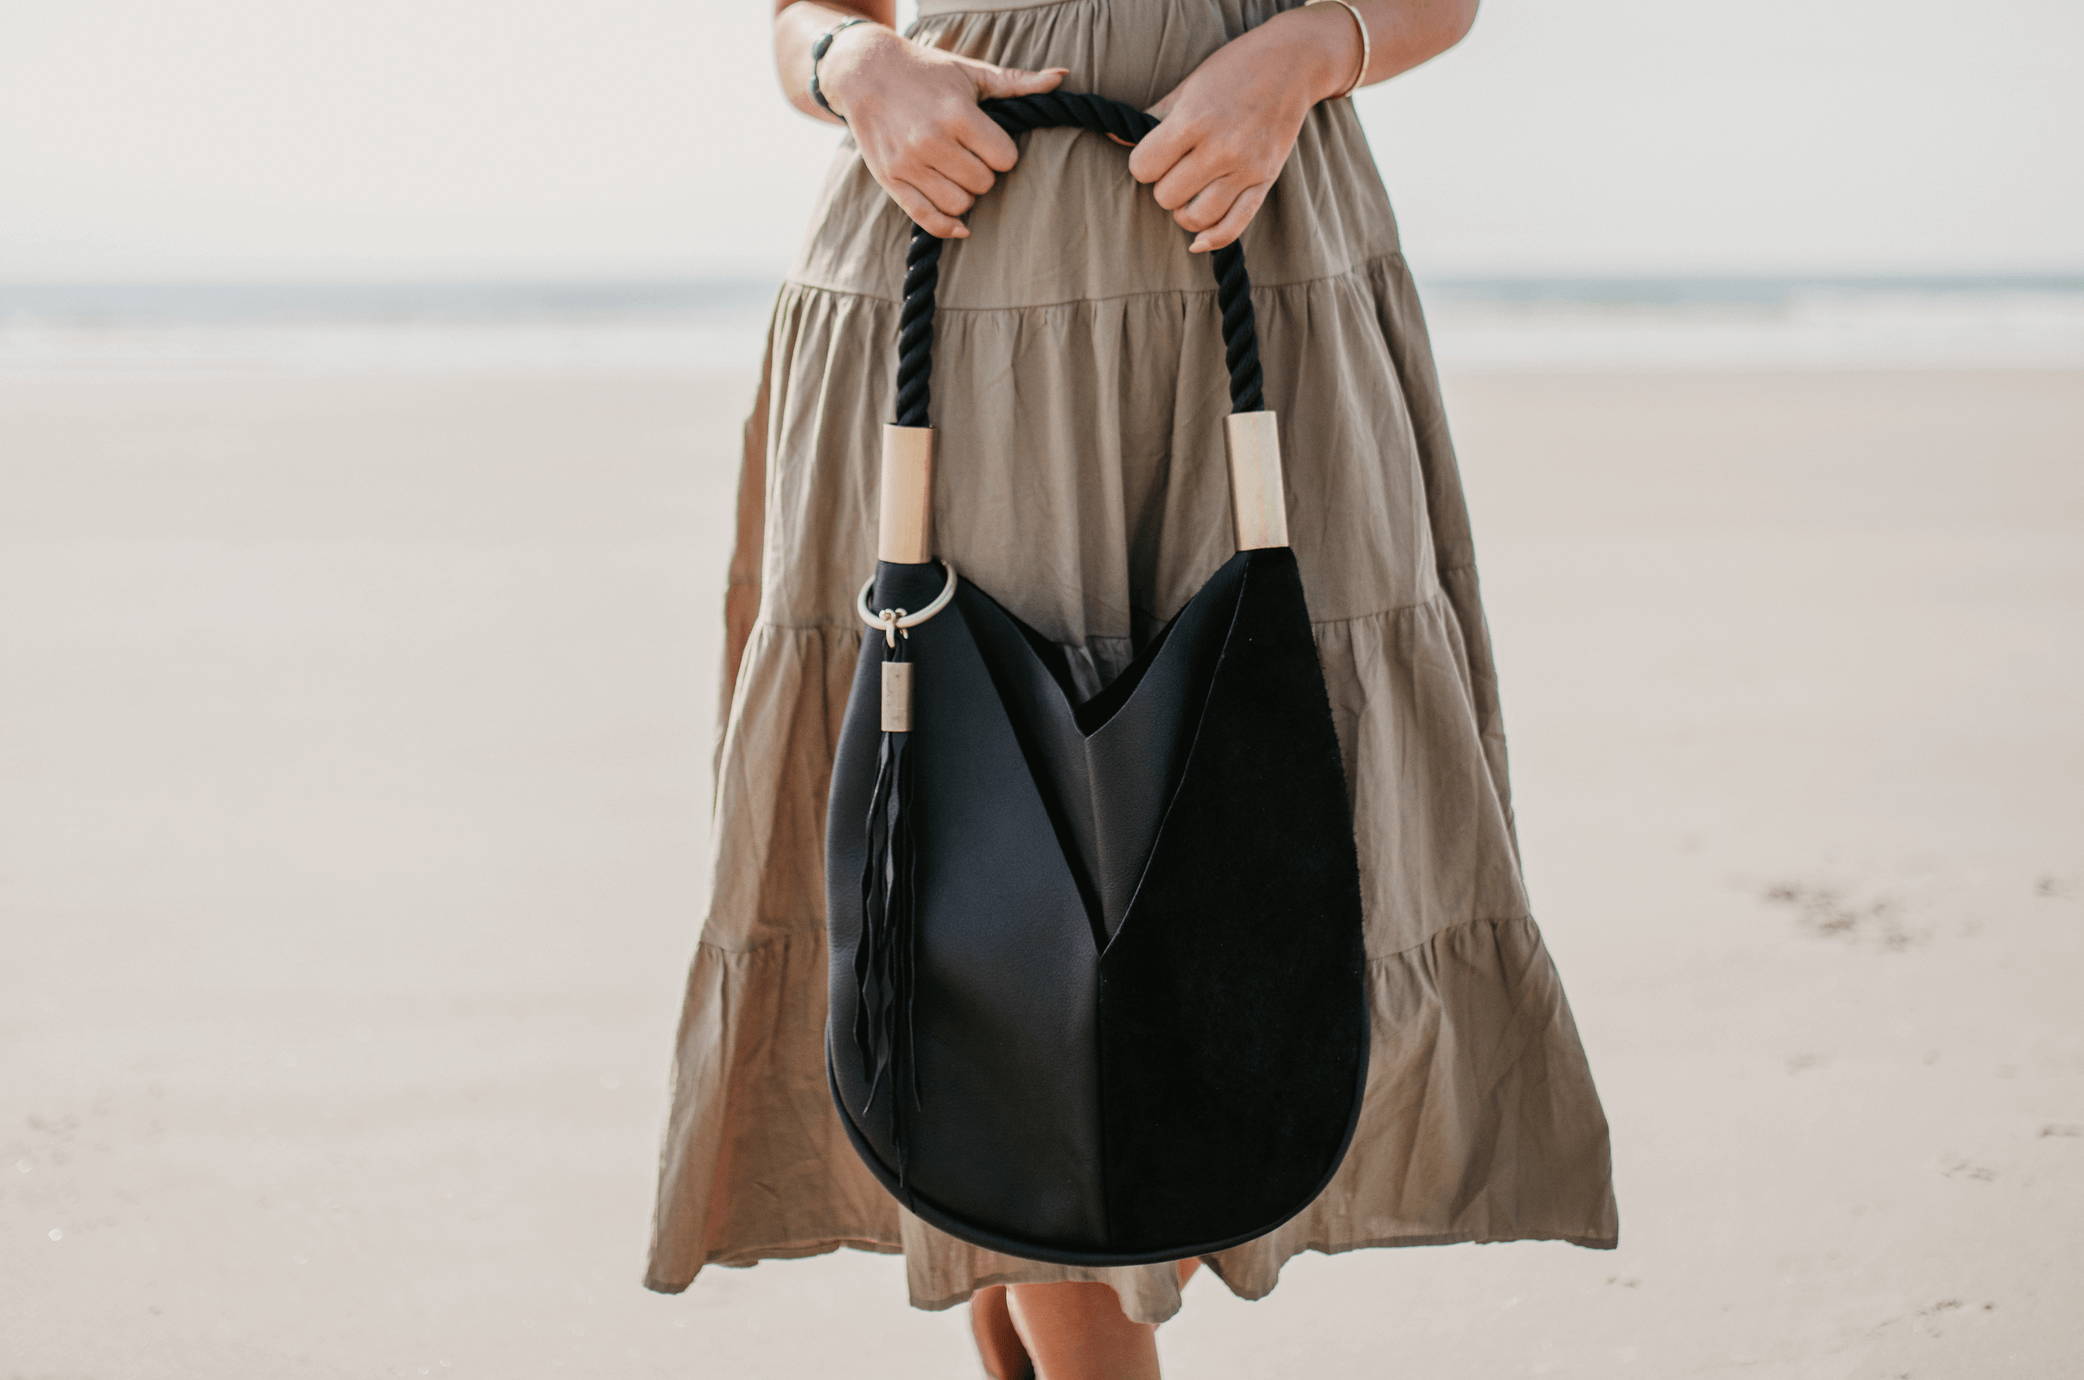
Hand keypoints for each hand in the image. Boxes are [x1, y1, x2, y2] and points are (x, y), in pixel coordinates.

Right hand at [819, 26, 1069, 238]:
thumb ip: (1016, 82)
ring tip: (959, 173)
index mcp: (956, 113)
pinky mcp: (890, 179)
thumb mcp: (971, 71)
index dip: (1004, 152)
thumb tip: (1061, 77)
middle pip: (983, 183)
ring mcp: (908, 163)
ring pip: (959, 205)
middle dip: (985, 172)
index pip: (1004, 158)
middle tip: (972, 156)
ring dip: (966, 194)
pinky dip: (948, 227)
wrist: (864, 72)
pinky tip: (961, 224)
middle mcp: (931, 141)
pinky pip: (926, 218)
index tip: (991, 142)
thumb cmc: (926, 71)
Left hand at [1127, 7, 1355, 251]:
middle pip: (1166, 197)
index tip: (1155, 153)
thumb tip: (1116, 140)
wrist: (1291, 63)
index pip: (1143, 168)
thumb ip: (1152, 118)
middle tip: (1176, 168)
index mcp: (1194, 121)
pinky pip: (1233, 227)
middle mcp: (1220, 149)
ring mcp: (1245, 169)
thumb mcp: (1187, 87)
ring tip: (1189, 192)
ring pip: (1195, 218)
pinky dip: (1211, 240)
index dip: (1143, 164)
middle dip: (1164, 185)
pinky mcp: (1265, 181)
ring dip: (1184, 211)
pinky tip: (1197, 240)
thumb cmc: (1233, 70)